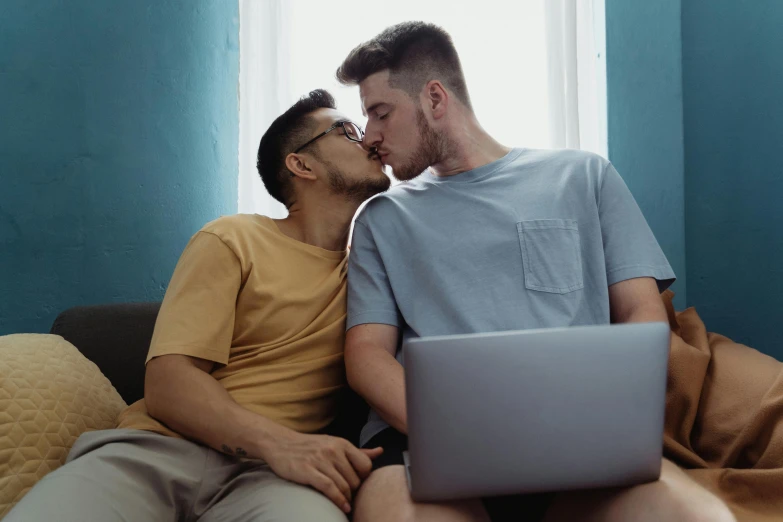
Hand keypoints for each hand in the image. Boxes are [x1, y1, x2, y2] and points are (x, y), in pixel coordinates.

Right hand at [262, 432, 382, 512]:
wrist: (280, 443)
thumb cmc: (310, 447)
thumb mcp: (335, 444)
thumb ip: (358, 451)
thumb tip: (379, 452)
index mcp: (341, 443)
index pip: (365, 465)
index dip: (364, 478)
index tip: (357, 483)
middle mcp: (333, 450)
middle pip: (355, 478)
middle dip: (354, 490)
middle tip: (349, 495)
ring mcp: (320, 460)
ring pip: (343, 485)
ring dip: (346, 498)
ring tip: (346, 503)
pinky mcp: (308, 471)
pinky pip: (330, 488)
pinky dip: (338, 500)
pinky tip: (342, 506)